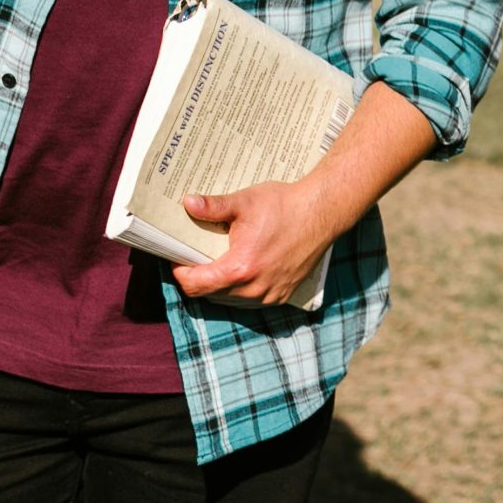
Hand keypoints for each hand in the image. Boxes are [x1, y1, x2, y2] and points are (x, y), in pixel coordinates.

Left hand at [174, 179, 344, 304]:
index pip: (195, 285)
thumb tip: (187, 203)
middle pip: (210, 294)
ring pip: (230, 300)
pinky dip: (241, 289)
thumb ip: (213, 207)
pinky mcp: (283, 295)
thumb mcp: (245, 202)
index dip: (181, 273)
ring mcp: (270, 295)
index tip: (179, 259)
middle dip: (200, 277)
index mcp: (240, 269)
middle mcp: (254, 289)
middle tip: (199, 256)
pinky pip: (251, 300)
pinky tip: (245, 268)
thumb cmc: (285, 205)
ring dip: (221, 285)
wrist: (323, 212)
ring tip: (221, 261)